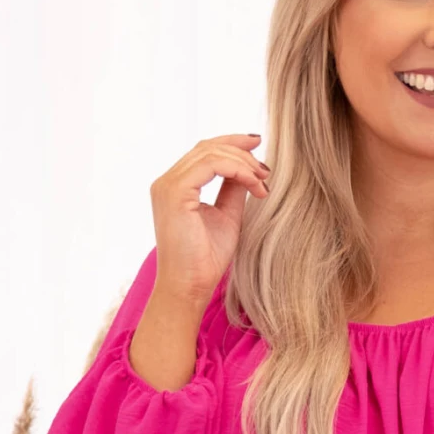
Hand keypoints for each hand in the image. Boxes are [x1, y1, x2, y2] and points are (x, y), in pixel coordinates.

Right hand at [148, 132, 272, 305]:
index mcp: (176, 187)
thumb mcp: (227, 217)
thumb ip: (233, 190)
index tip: (259, 155)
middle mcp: (167, 182)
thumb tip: (248, 169)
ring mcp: (169, 185)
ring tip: (263, 181)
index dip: (232, 146)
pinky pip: (212, 165)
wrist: (190, 287)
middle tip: (266, 170)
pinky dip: (237, 170)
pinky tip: (254, 184)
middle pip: (207, 147)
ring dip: (243, 163)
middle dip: (241, 151)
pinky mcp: (176, 192)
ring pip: (210, 152)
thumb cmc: (205, 260)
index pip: (203, 153)